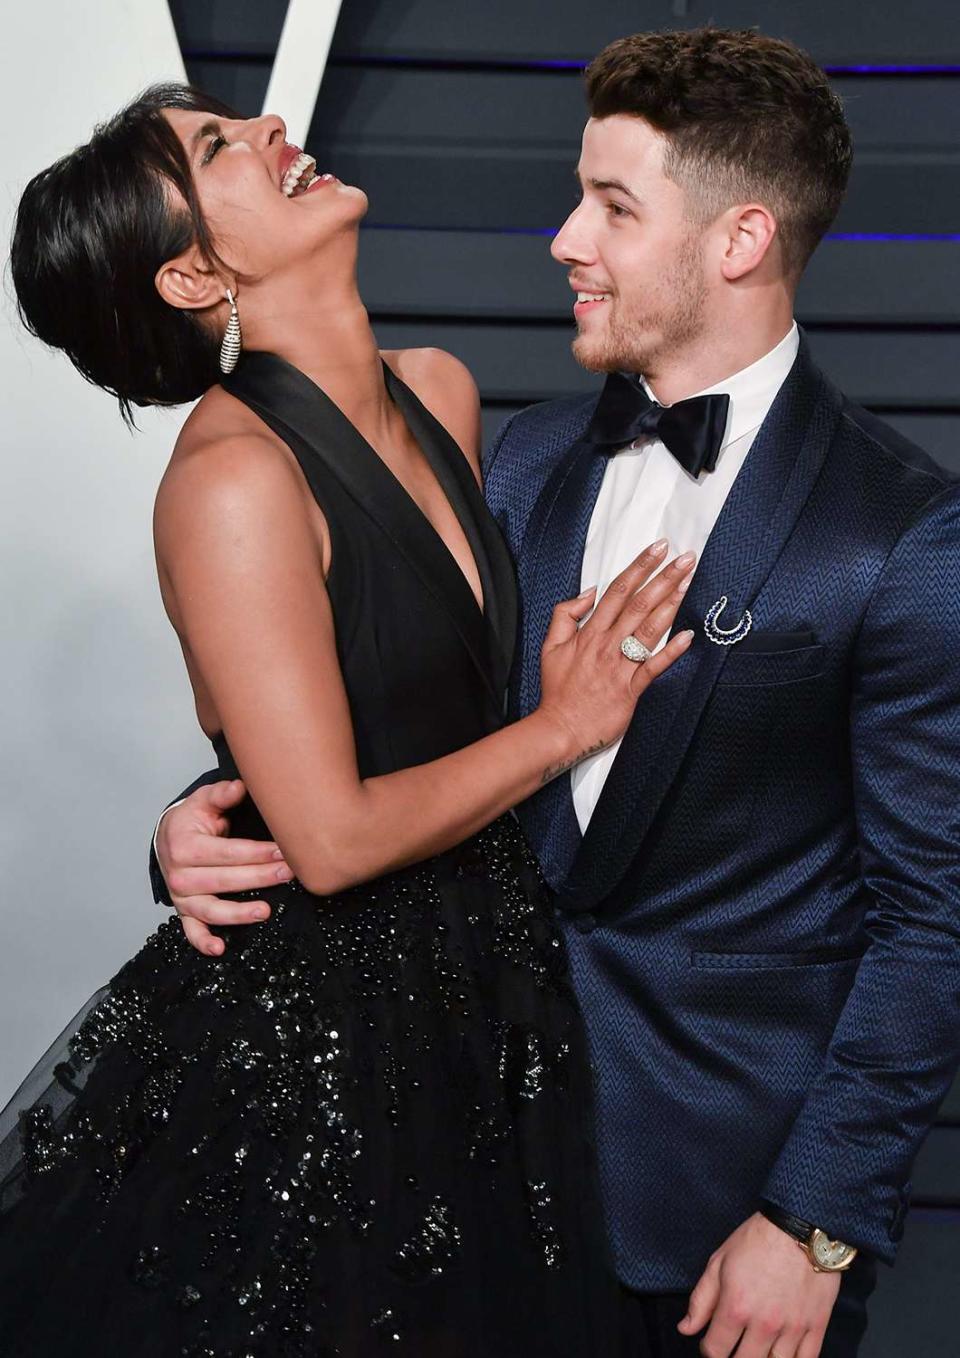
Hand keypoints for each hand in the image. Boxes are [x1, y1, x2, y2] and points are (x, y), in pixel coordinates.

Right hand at [157, 779, 293, 955]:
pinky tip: (221, 948)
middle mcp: (180, 874)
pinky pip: (192, 931)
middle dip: (260, 878)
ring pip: (211, 910)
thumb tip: (238, 787)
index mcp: (186, 846)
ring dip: (238, 914)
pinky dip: (203, 942)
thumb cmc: (191, 820)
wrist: (168, 838)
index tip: (284, 852)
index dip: (258, 853)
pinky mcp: (183, 911)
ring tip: (266, 911)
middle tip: (288, 874)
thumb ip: (221, 794)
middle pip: (225, 881)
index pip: (229, 852)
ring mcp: (181, 896)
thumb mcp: (203, 801)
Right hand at [538, 539, 695, 754]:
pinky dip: (671, 651)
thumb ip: (565, 614)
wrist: (560, 729)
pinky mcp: (630, 689)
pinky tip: (687, 635)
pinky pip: (653, 667)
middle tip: (685, 557)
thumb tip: (588, 592)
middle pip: (638, 603)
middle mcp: (606, 645)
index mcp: (589, 632)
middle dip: (663, 577)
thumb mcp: (550, 646)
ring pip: (648, 629)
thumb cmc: (558, 690)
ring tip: (688, 582)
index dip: (639, 567)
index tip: (658, 549)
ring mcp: (620, 666)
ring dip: (670, 603)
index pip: (617, 591)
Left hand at [679, 1213, 841, 1357]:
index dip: (709, 1350)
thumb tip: (686, 1329)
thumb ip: (701, 1300)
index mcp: (735, 1307)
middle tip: (734, 1347)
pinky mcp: (816, 1326)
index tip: (712, 1343)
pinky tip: (782, 1353)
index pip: (715, 1351)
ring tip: (757, 1349)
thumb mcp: (719, 1262)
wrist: (801, 1226)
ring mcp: (792, 1328)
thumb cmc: (757, 1240)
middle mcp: (763, 1324)